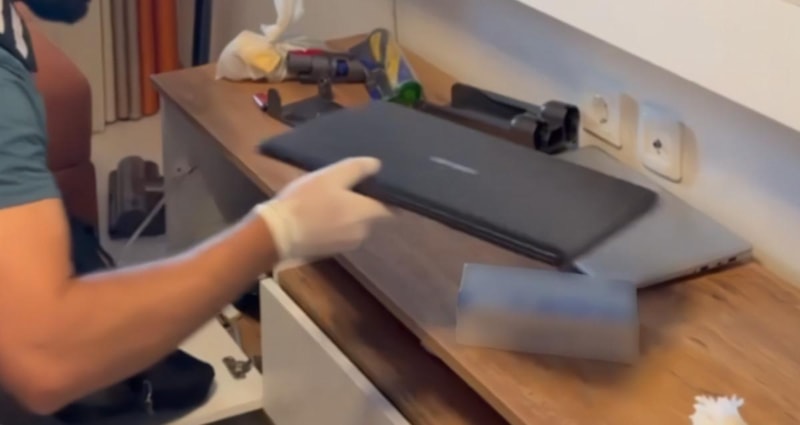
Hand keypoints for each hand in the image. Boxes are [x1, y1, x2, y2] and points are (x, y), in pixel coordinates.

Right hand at [255, 157, 391, 262]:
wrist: (276, 234)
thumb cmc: (306, 201)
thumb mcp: (331, 176)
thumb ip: (357, 169)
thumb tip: (377, 166)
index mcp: (366, 214)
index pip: (391, 209)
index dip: (387, 197)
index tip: (377, 185)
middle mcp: (362, 233)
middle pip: (370, 215)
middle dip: (361, 203)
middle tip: (343, 187)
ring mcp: (345, 245)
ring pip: (353, 224)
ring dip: (345, 213)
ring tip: (326, 198)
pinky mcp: (330, 251)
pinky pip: (339, 233)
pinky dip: (333, 224)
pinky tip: (316, 213)